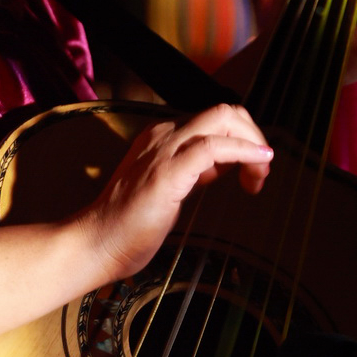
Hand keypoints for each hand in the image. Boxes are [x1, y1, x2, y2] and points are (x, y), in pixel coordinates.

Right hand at [74, 104, 273, 282]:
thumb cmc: (127, 226)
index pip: (214, 122)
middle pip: (223, 112)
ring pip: (222, 119)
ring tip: (260, 174)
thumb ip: (196, 172)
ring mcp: (164, 150)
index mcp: (162, 138)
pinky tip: (257, 166)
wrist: (96, 243)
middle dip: (253, 136)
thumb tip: (224, 166)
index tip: (251, 171)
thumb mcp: (171, 189)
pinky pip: (215, 147)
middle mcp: (163, 135)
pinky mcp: (167, 171)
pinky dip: (244, 152)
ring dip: (253, 143)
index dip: (241, 141)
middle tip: (261, 170)